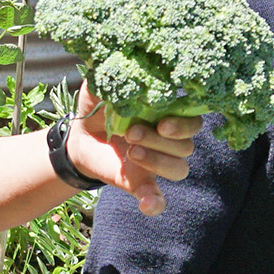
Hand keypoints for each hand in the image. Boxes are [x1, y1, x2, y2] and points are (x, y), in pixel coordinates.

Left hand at [66, 85, 198, 215]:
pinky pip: (158, 200)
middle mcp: (169, 140)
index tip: (161, 123)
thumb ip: (113, 76)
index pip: (194, 121)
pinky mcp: (141, 183)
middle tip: (132, 134)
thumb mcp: (101, 87)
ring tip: (130, 152)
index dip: (184, 124)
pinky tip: (146, 204)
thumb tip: (122, 69)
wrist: (79, 136)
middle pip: (186, 146)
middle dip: (161, 141)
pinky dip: (155, 203)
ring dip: (157, 162)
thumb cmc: (98, 107)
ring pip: (179, 169)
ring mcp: (157, 163)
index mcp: (166, 115)